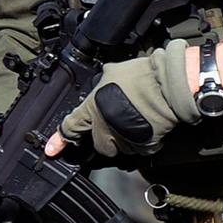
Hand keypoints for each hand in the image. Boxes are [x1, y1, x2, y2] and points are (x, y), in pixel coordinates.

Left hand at [57, 45, 206, 158]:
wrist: (170, 84)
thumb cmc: (144, 75)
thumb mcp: (113, 71)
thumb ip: (102, 83)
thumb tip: (101, 84)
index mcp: (94, 107)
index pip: (70, 127)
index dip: (59, 140)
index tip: (51, 151)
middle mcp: (105, 126)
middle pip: (98, 144)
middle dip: (106, 136)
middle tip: (119, 121)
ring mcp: (124, 138)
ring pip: (118, 148)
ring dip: (124, 140)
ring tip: (136, 121)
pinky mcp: (143, 146)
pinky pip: (138, 150)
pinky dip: (142, 142)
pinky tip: (148, 126)